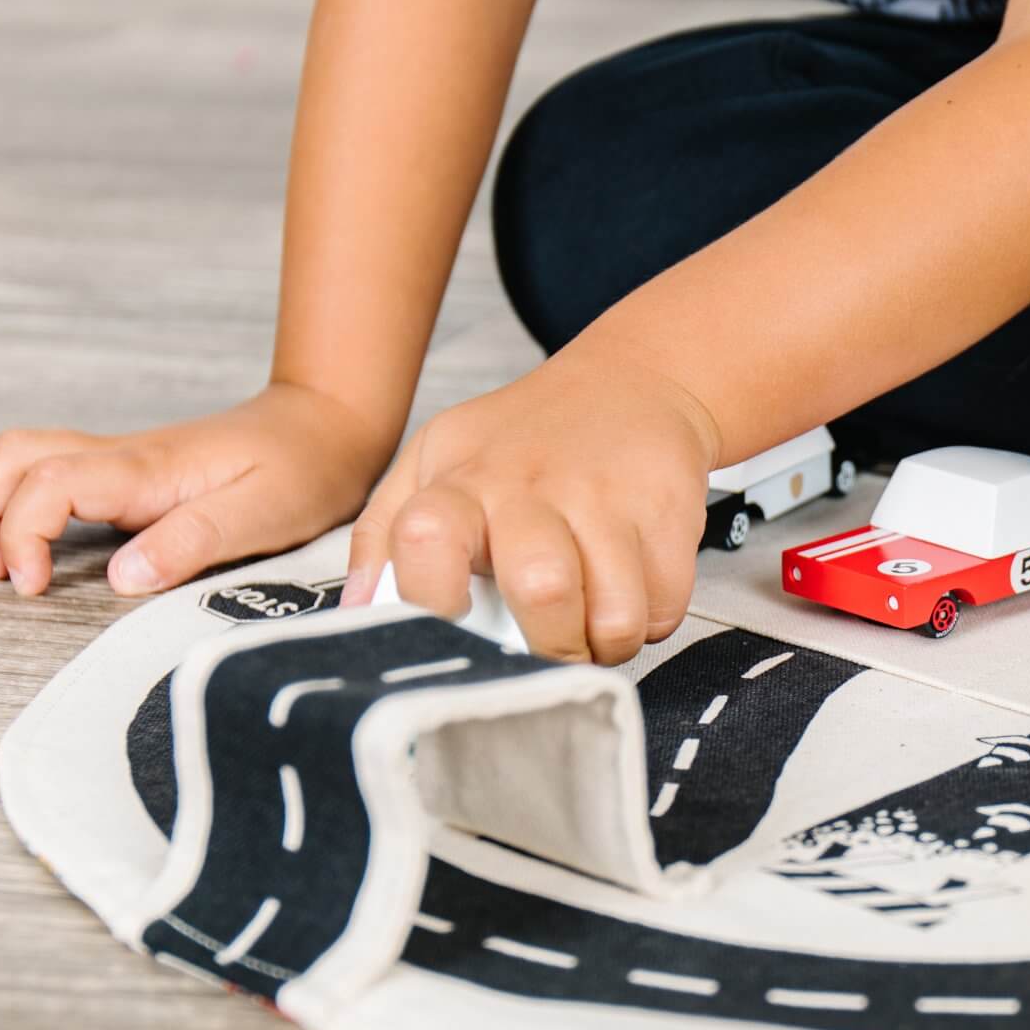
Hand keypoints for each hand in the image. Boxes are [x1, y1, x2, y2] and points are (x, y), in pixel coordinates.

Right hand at [0, 384, 390, 597]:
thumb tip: (120, 580)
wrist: (331, 427)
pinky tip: (12, 538)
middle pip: (14, 457)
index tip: (29, 585)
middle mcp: (125, 457)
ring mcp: (125, 462)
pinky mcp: (134, 475)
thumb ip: (191, 543)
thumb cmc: (306, 470)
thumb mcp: (264, 514)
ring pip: (24, 457)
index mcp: (150, 469)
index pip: (49, 484)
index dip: (20, 532)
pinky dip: (13, 498)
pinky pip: (50, 472)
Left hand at [343, 350, 717, 663]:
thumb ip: (386, 534)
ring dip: (606, 642)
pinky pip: (663, 609)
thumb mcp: (439, 459)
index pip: (423, 539)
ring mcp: (606, 496)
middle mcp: (530, 483)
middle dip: (550, 647)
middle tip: (550, 646)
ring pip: (615, 618)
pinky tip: (632, 585)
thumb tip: (362, 612)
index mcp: (460, 478)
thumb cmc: (524, 441)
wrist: (633, 382)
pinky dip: (651, 618)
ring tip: (593, 618)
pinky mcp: (667, 510)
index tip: (453, 629)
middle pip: (542, 590)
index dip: (431, 602)